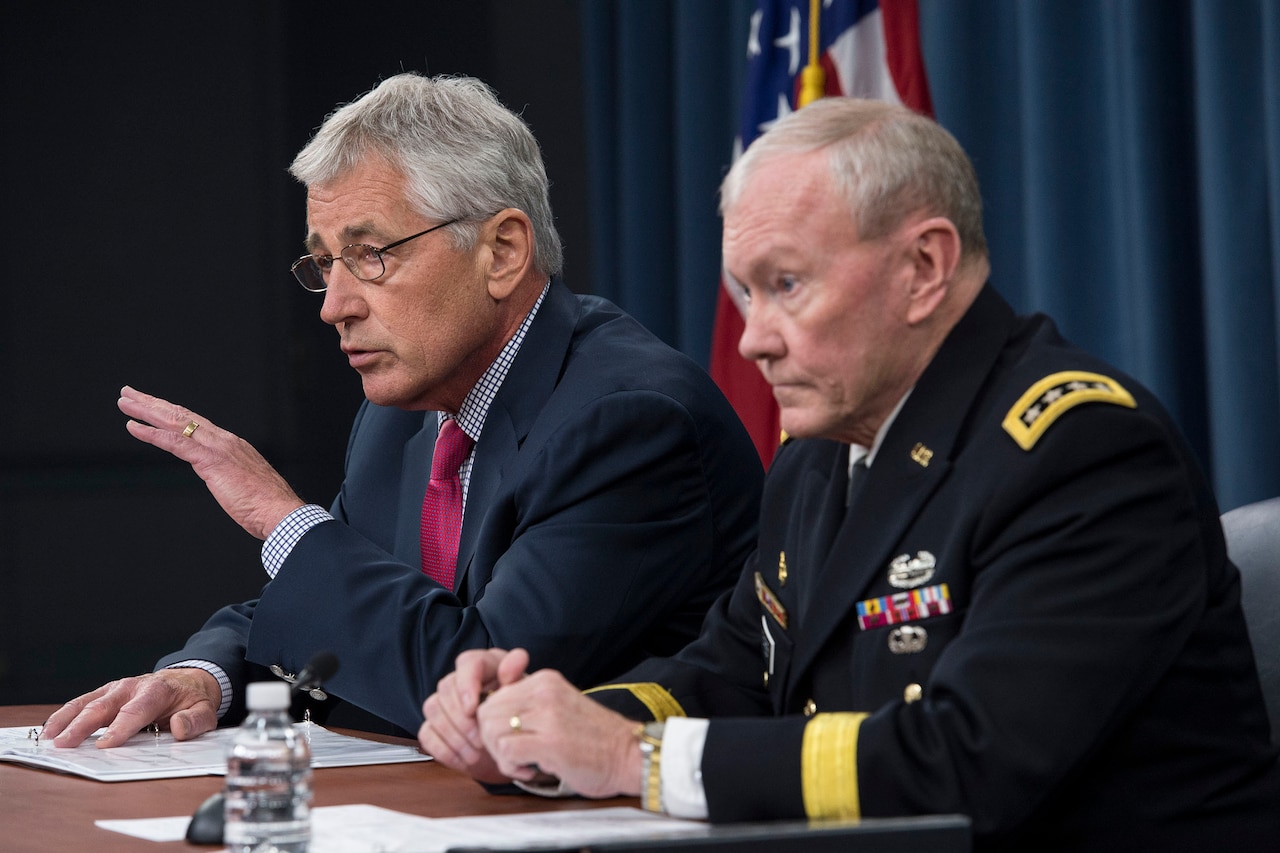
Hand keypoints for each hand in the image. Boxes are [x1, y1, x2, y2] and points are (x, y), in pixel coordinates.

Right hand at [40, 669, 221, 747]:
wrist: (187, 680)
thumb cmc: (192, 699)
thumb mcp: (205, 710)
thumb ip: (196, 720)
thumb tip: (179, 727)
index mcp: (156, 691)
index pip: (135, 711)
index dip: (120, 728)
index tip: (105, 745)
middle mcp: (131, 687)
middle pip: (103, 706)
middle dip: (82, 726)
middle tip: (64, 745)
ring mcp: (115, 689)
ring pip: (86, 703)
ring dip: (66, 719)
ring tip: (49, 737)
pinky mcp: (105, 694)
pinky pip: (82, 703)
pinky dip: (65, 715)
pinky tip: (51, 729)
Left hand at [118, 386, 304, 538]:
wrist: (280, 512)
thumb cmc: (267, 506)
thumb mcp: (245, 485)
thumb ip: (232, 477)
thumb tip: (226, 480)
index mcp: (232, 445)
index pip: (196, 423)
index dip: (172, 412)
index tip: (153, 405)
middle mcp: (224, 440)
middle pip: (183, 415)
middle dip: (154, 403)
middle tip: (130, 394)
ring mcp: (217, 448)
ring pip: (176, 422)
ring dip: (147, 411)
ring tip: (125, 402)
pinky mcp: (210, 461)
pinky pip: (175, 442)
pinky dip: (152, 434)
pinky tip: (133, 427)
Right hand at [420, 648, 526, 782]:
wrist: (509, 743)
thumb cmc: (516, 714)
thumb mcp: (523, 697)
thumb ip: (518, 676)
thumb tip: (517, 659)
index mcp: (485, 666)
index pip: (468, 663)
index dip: (466, 684)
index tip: (472, 709)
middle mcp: (460, 680)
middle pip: (446, 688)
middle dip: (462, 718)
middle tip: (481, 739)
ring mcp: (444, 702)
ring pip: (433, 708)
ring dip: (454, 735)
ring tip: (476, 753)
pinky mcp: (434, 725)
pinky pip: (426, 733)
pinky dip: (445, 750)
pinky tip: (465, 760)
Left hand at [475, 668, 642, 798]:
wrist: (628, 754)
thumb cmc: (593, 738)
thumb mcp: (558, 707)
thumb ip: (527, 705)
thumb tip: (488, 715)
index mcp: (544, 680)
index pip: (493, 697)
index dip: (493, 725)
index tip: (510, 739)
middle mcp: (543, 691)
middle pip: (487, 714)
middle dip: (492, 740)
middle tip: (512, 755)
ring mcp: (547, 715)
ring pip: (492, 731)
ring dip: (501, 755)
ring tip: (522, 763)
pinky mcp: (550, 742)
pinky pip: (506, 751)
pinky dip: (511, 766)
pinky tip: (529, 769)